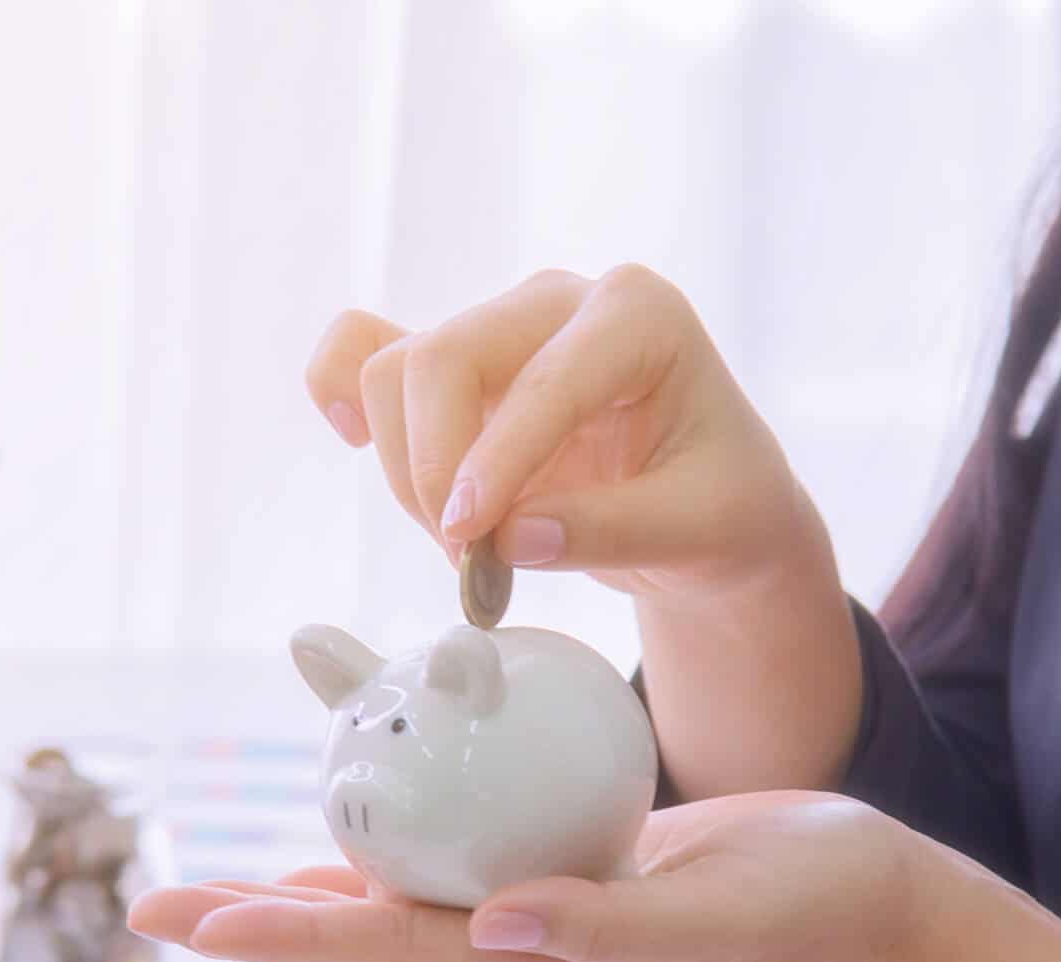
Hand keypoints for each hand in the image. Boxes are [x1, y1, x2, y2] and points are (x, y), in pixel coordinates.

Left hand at [128, 791, 931, 961]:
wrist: (864, 897)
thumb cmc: (806, 904)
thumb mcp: (718, 916)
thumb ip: (607, 927)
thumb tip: (491, 922)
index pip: (395, 954)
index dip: (295, 934)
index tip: (207, 918)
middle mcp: (520, 952)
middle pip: (363, 941)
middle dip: (259, 925)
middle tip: (155, 904)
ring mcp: (533, 918)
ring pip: (393, 905)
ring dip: (300, 887)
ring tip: (216, 879)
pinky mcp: (555, 875)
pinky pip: (449, 857)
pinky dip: (386, 835)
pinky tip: (349, 818)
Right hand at [307, 267, 863, 795]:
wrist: (710, 506)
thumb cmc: (721, 504)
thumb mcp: (700, 530)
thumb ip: (612, 530)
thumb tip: (512, 538)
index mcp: (639, 315)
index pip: (547, 378)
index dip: (499, 461)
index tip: (471, 540)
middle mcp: (560, 302)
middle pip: (444, 357)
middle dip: (437, 467)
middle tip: (470, 560)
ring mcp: (499, 328)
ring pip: (397, 371)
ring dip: (409, 470)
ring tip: (466, 546)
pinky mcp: (456, 368)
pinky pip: (362, 350)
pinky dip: (339, 388)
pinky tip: (351, 438)